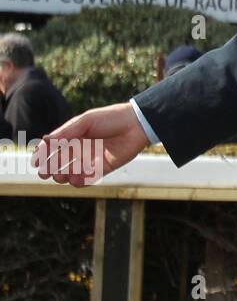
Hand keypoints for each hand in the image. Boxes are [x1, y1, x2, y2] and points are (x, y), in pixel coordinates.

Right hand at [31, 102, 149, 186]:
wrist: (137, 124)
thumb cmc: (111, 118)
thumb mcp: (86, 121)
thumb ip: (66, 131)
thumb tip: (44, 140)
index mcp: (74, 136)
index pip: (53, 148)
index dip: (43, 156)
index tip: (35, 162)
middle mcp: (80, 149)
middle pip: (59, 163)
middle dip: (51, 169)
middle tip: (46, 173)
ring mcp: (91, 159)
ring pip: (71, 173)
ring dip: (64, 177)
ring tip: (61, 176)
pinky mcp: (103, 168)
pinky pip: (87, 178)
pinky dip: (80, 181)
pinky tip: (75, 179)